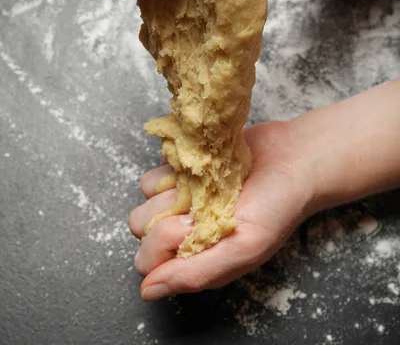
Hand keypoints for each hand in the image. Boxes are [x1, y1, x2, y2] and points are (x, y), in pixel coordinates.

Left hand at [129, 79, 399, 299]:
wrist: (295, 158)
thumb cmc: (276, 206)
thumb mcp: (243, 248)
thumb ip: (196, 273)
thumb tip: (148, 292)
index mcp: (194, 255)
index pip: (147, 259)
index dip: (164, 242)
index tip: (194, 227)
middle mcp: (183, 227)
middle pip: (140, 223)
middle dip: (168, 211)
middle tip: (204, 203)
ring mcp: (182, 194)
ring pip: (146, 190)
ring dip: (173, 183)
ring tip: (208, 181)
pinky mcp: (185, 165)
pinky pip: (160, 164)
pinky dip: (177, 162)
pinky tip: (205, 163)